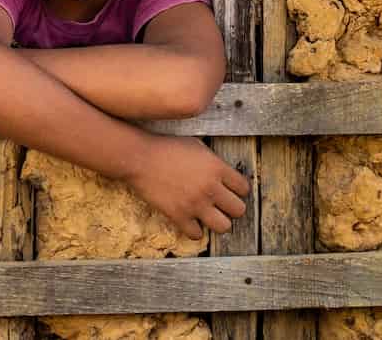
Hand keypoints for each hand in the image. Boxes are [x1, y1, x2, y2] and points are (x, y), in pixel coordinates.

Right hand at [123, 135, 249, 238]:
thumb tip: (223, 174)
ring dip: (217, 222)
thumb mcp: (195, 146)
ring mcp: (195, 203)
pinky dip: (194, 230)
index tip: (229, 191)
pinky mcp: (178, 215)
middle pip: (239, 210)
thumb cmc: (165, 147)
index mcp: (217, 168)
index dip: (237, 190)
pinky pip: (196, 234)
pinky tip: (189, 221)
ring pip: (224, 227)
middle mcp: (210, 188)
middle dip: (230, 208)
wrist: (138, 157)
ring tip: (208, 216)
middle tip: (220, 205)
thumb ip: (213, 162)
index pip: (244, 188)